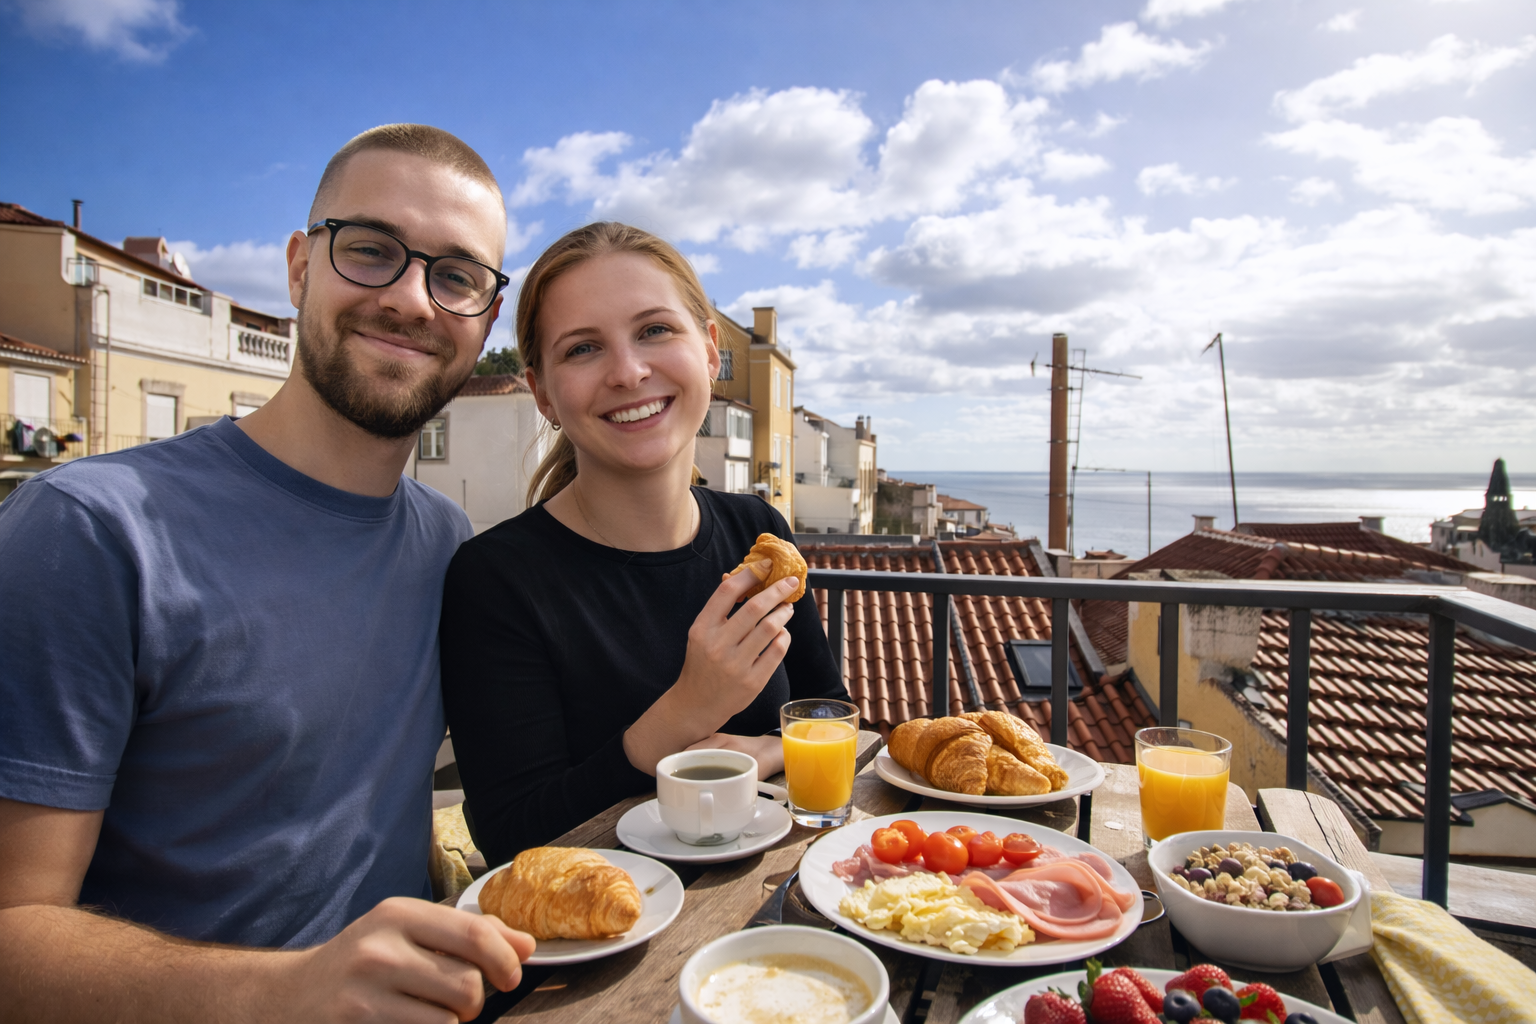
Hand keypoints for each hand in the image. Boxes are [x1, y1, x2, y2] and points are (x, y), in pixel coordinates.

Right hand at [266, 897, 534, 1022]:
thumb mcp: (408, 934)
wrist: (288, 998)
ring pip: (447, 1021)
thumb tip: (527, 946)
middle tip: (458, 1004)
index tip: (512, 977)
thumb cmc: (362, 964)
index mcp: (398, 914)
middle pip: (466, 986)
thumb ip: (468, 935)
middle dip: (473, 1004)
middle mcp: (379, 948)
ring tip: (429, 1015)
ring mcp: (363, 992)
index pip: (475, 934)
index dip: (506, 960)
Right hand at [624, 569, 796, 774]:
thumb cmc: (702, 663)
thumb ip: (719, 608)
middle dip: (777, 590)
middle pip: (754, 608)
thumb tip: (741, 576)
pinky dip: (784, 637)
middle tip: (790, 582)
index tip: (766, 566)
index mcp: (702, 628)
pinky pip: (777, 651)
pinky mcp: (753, 682)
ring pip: (770, 628)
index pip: (727, 592)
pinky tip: (783, 633)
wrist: (696, 704)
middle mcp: (718, 645)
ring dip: (784, 613)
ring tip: (787, 608)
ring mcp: (736, 665)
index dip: (749, 574)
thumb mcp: (701, 633)